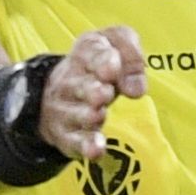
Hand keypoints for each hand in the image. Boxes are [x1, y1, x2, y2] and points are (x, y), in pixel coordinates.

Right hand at [38, 26, 148, 161]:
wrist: (59, 92)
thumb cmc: (98, 66)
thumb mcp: (116, 45)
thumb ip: (131, 55)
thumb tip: (137, 89)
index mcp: (85, 53)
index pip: (92, 53)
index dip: (103, 62)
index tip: (112, 71)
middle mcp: (72, 81)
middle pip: (83, 86)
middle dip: (94, 91)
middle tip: (104, 94)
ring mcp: (67, 110)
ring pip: (80, 114)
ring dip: (91, 115)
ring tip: (99, 114)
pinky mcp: (68, 136)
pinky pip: (77, 142)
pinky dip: (87, 146)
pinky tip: (96, 149)